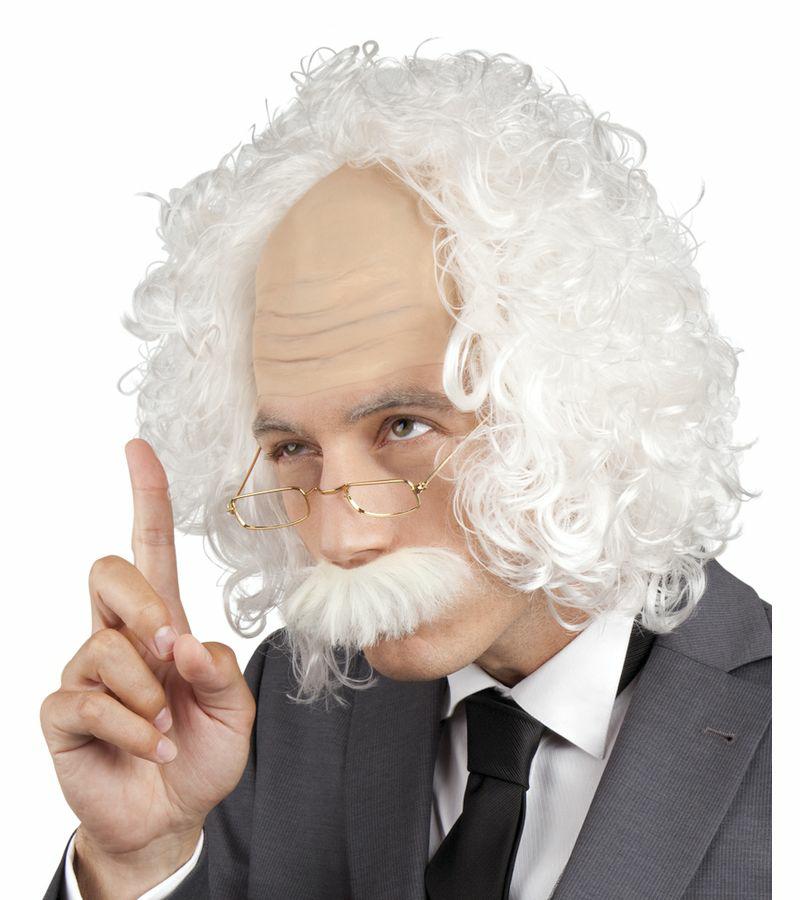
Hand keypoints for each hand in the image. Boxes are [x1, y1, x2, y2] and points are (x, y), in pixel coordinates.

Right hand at [40, 439, 255, 869]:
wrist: (171, 815)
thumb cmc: (201, 750)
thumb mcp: (234, 709)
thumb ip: (219, 669)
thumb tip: (182, 642)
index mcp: (163, 623)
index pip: (150, 548)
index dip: (146, 498)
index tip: (138, 449)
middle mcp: (119, 636)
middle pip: (108, 572)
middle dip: (142, 604)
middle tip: (170, 649)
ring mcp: (87, 672)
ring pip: (104, 644)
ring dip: (148, 693)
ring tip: (167, 726)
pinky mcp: (64, 712)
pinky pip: (89, 701)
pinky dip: (133, 728)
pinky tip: (151, 747)